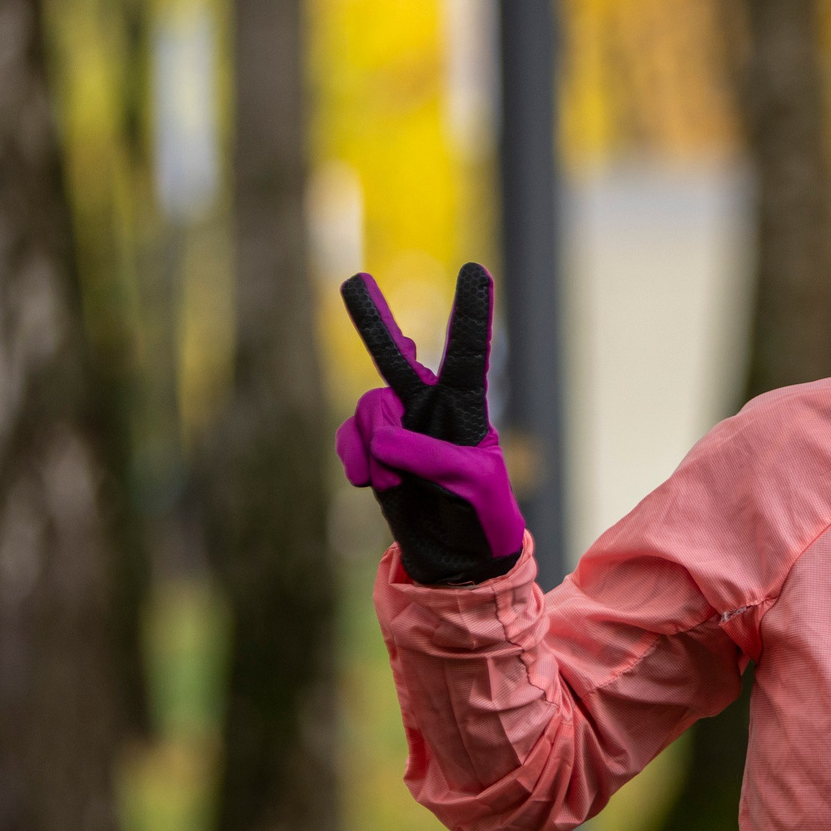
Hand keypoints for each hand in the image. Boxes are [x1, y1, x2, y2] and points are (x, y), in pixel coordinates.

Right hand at [334, 262, 526, 585]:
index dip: (470, 314)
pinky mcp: (374, 452)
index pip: (467, 353)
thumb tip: (383, 439)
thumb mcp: (469, 485)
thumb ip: (429, 455)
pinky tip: (366, 481)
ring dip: (374, 449)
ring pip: (368, 411)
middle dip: (372, 321)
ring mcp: (398, 429)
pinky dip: (353, 457)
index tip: (474, 270)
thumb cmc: (480, 518)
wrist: (456, 560)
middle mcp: (429, 409)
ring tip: (393, 482)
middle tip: (352, 280)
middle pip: (395, 360)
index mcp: (465, 409)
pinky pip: (350, 436)